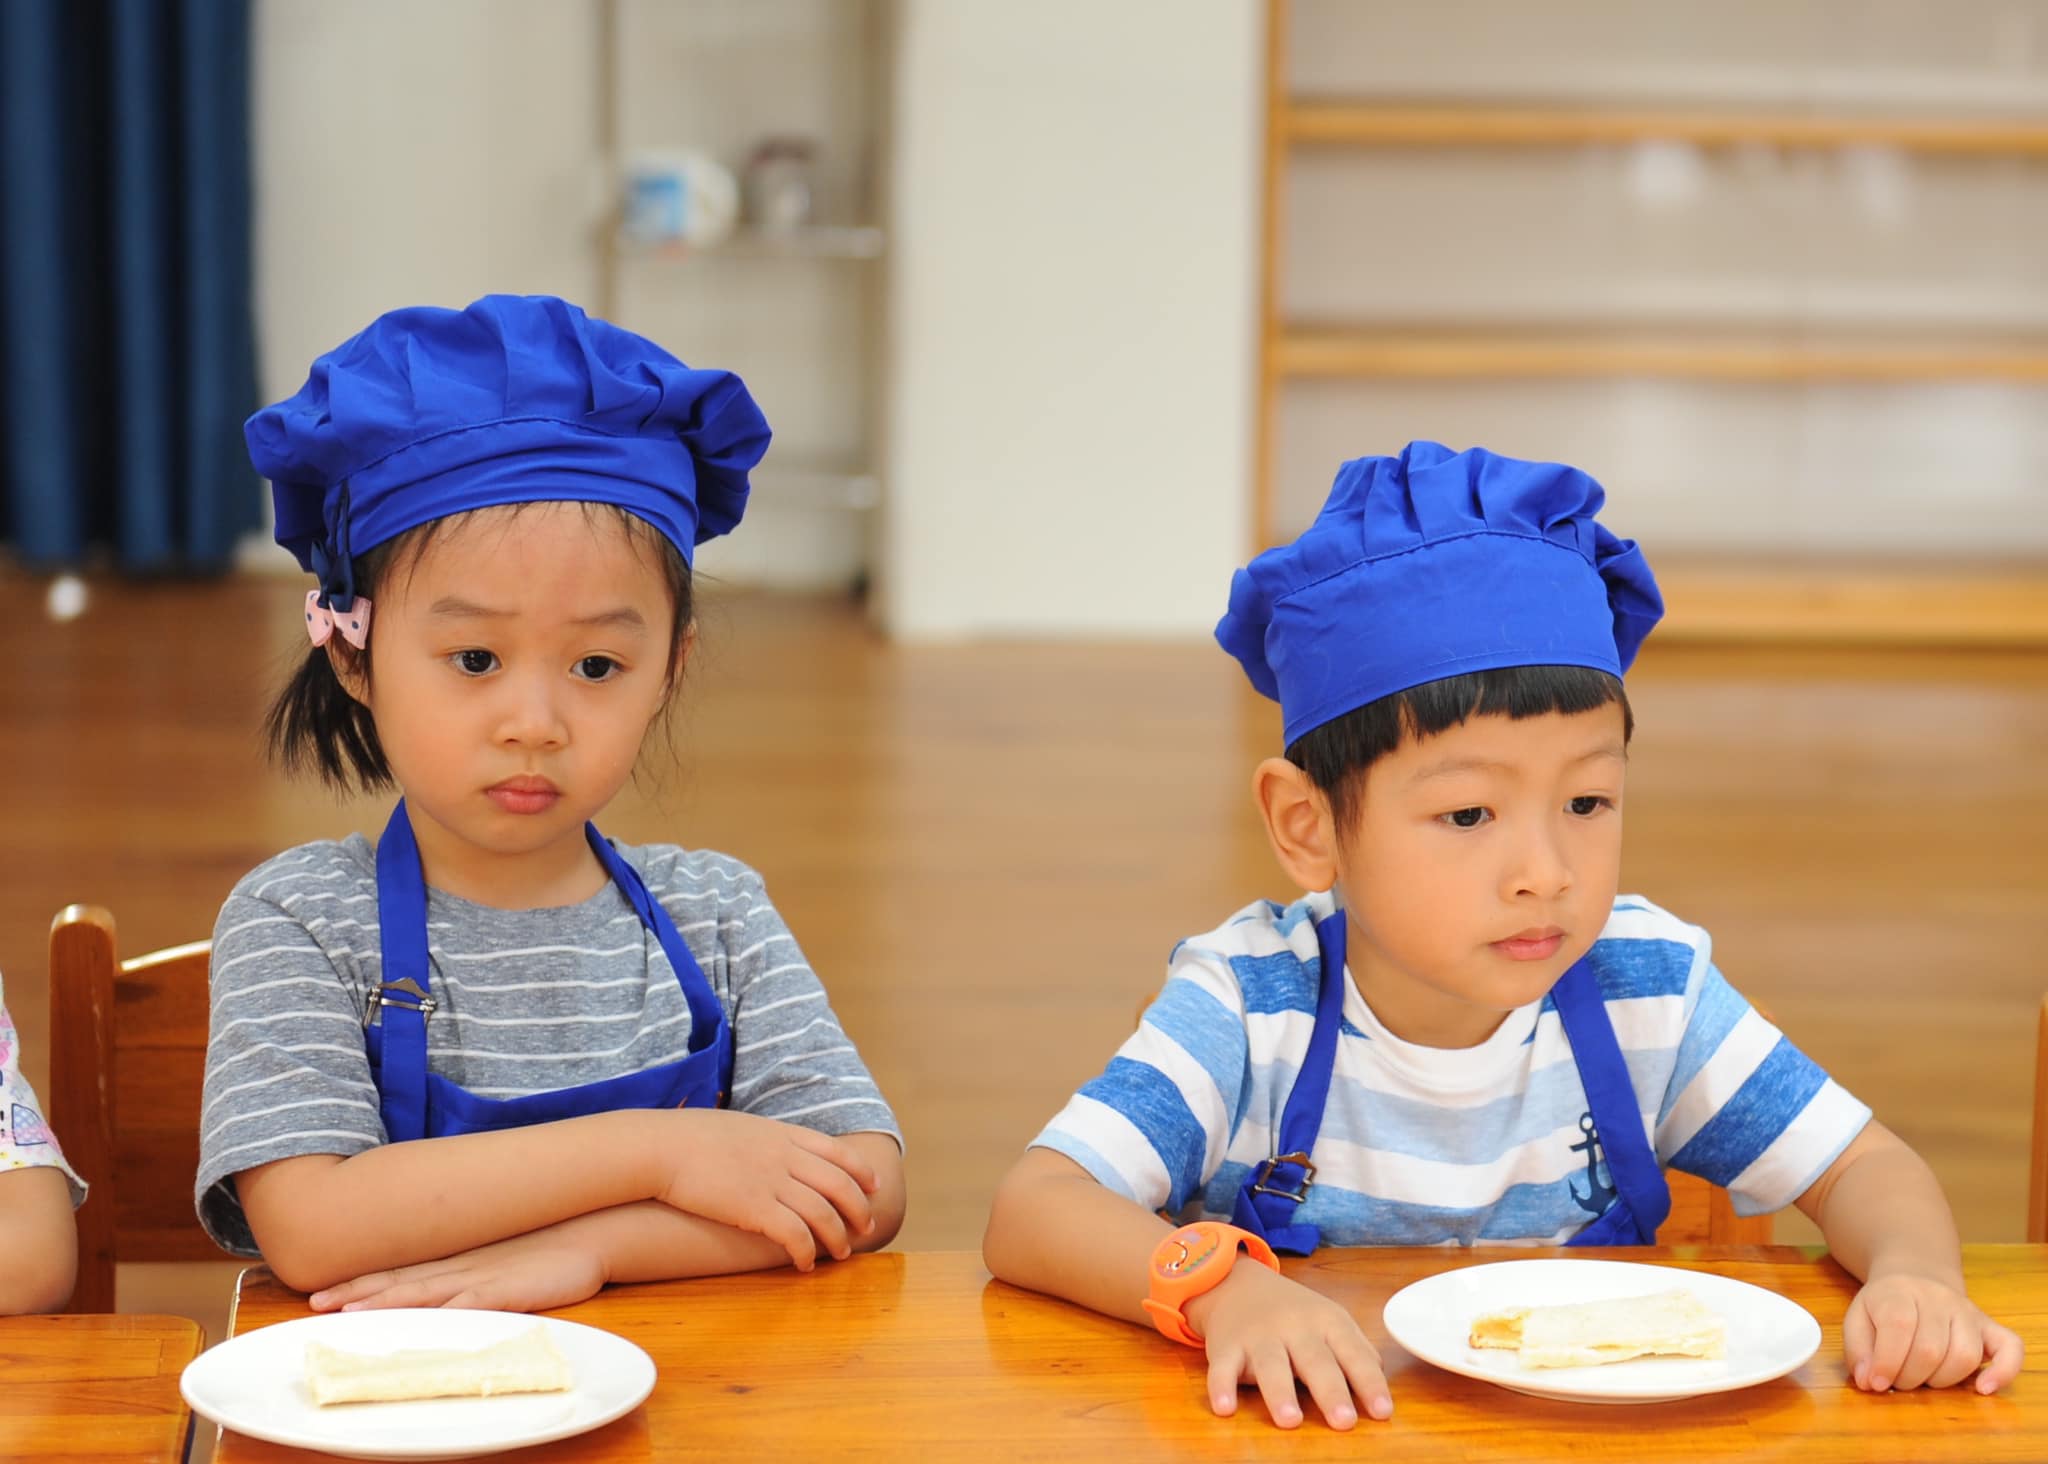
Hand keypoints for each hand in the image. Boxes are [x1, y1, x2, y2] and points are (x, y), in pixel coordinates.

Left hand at [308, 1232, 605, 1314]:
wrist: (591, 1231)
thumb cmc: (550, 1247)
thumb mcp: (502, 1258)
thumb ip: (473, 1272)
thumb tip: (447, 1286)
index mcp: (458, 1261)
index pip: (399, 1272)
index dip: (360, 1283)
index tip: (322, 1294)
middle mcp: (460, 1269)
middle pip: (399, 1281)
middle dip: (356, 1293)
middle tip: (315, 1302)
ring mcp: (480, 1279)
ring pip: (422, 1292)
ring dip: (385, 1302)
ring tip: (348, 1311)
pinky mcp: (504, 1291)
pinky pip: (466, 1306)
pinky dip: (439, 1315)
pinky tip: (419, 1323)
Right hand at [656, 1110, 878, 1270]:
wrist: (661, 1147)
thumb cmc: (688, 1138)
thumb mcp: (737, 1128)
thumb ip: (761, 1140)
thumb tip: (765, 1151)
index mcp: (782, 1134)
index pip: (837, 1151)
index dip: (860, 1171)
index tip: (872, 1187)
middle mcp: (785, 1156)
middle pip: (840, 1184)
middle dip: (859, 1209)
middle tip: (867, 1229)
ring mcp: (772, 1181)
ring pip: (824, 1213)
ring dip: (838, 1237)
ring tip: (841, 1254)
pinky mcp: (754, 1208)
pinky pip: (795, 1235)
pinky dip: (806, 1252)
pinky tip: (804, 1265)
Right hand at [1181, 1261, 1391, 1428]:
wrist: (1237, 1283)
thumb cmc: (1293, 1313)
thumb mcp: (1330, 1320)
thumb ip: (1356, 1351)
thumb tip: (1380, 1386)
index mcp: (1327, 1322)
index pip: (1353, 1353)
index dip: (1369, 1382)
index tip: (1383, 1410)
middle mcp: (1294, 1327)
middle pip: (1315, 1360)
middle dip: (1331, 1391)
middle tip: (1344, 1421)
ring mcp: (1258, 1336)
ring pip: (1270, 1364)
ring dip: (1279, 1393)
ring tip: (1290, 1420)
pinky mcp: (1226, 1347)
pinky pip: (1222, 1368)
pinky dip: (1221, 1387)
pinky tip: (1224, 1408)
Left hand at [1844, 1271, 2023, 1394]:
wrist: (1915, 1276)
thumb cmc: (1883, 1305)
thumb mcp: (1857, 1318)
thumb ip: (1857, 1350)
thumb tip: (1868, 1381)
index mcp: (1899, 1293)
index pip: (1898, 1327)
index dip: (1886, 1362)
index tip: (1876, 1383)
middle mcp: (1938, 1299)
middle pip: (1931, 1349)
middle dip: (1910, 1377)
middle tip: (1897, 1381)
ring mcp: (1968, 1312)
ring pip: (1965, 1355)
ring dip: (1942, 1380)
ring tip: (1924, 1379)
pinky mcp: (1990, 1327)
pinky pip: (2011, 1348)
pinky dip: (2003, 1372)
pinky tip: (1983, 1388)